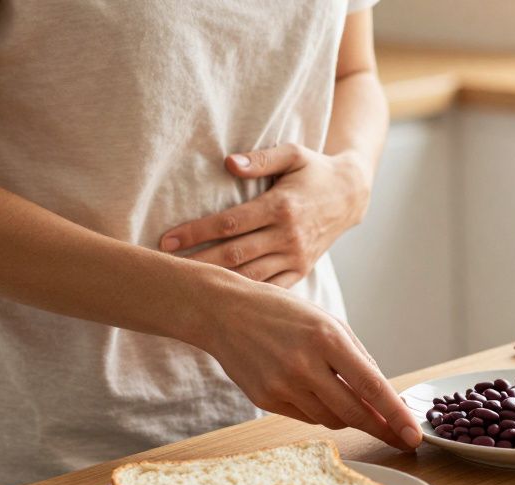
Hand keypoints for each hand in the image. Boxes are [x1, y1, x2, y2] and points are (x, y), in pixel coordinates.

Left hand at [160, 144, 371, 287]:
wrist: (350, 196)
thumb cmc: (314, 171)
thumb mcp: (293, 154)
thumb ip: (261, 159)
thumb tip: (229, 163)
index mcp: (281, 207)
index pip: (230, 223)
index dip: (197, 232)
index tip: (167, 240)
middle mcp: (288, 236)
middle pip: (234, 254)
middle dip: (197, 262)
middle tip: (164, 268)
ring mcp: (296, 257)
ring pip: (250, 276)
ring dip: (217, 282)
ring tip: (186, 286)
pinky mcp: (301, 270)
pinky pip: (271, 289)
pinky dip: (246, 296)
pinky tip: (220, 299)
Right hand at [198, 277, 421, 451]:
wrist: (224, 312)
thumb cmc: (282, 313)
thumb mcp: (328, 321)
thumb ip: (359, 358)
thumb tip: (384, 397)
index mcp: (327, 339)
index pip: (371, 386)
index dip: (396, 415)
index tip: (414, 436)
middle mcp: (304, 365)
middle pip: (354, 413)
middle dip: (381, 428)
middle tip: (401, 439)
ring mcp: (282, 386)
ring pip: (331, 419)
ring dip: (348, 416)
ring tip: (347, 399)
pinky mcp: (265, 400)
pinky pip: (307, 418)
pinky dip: (320, 411)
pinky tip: (315, 393)